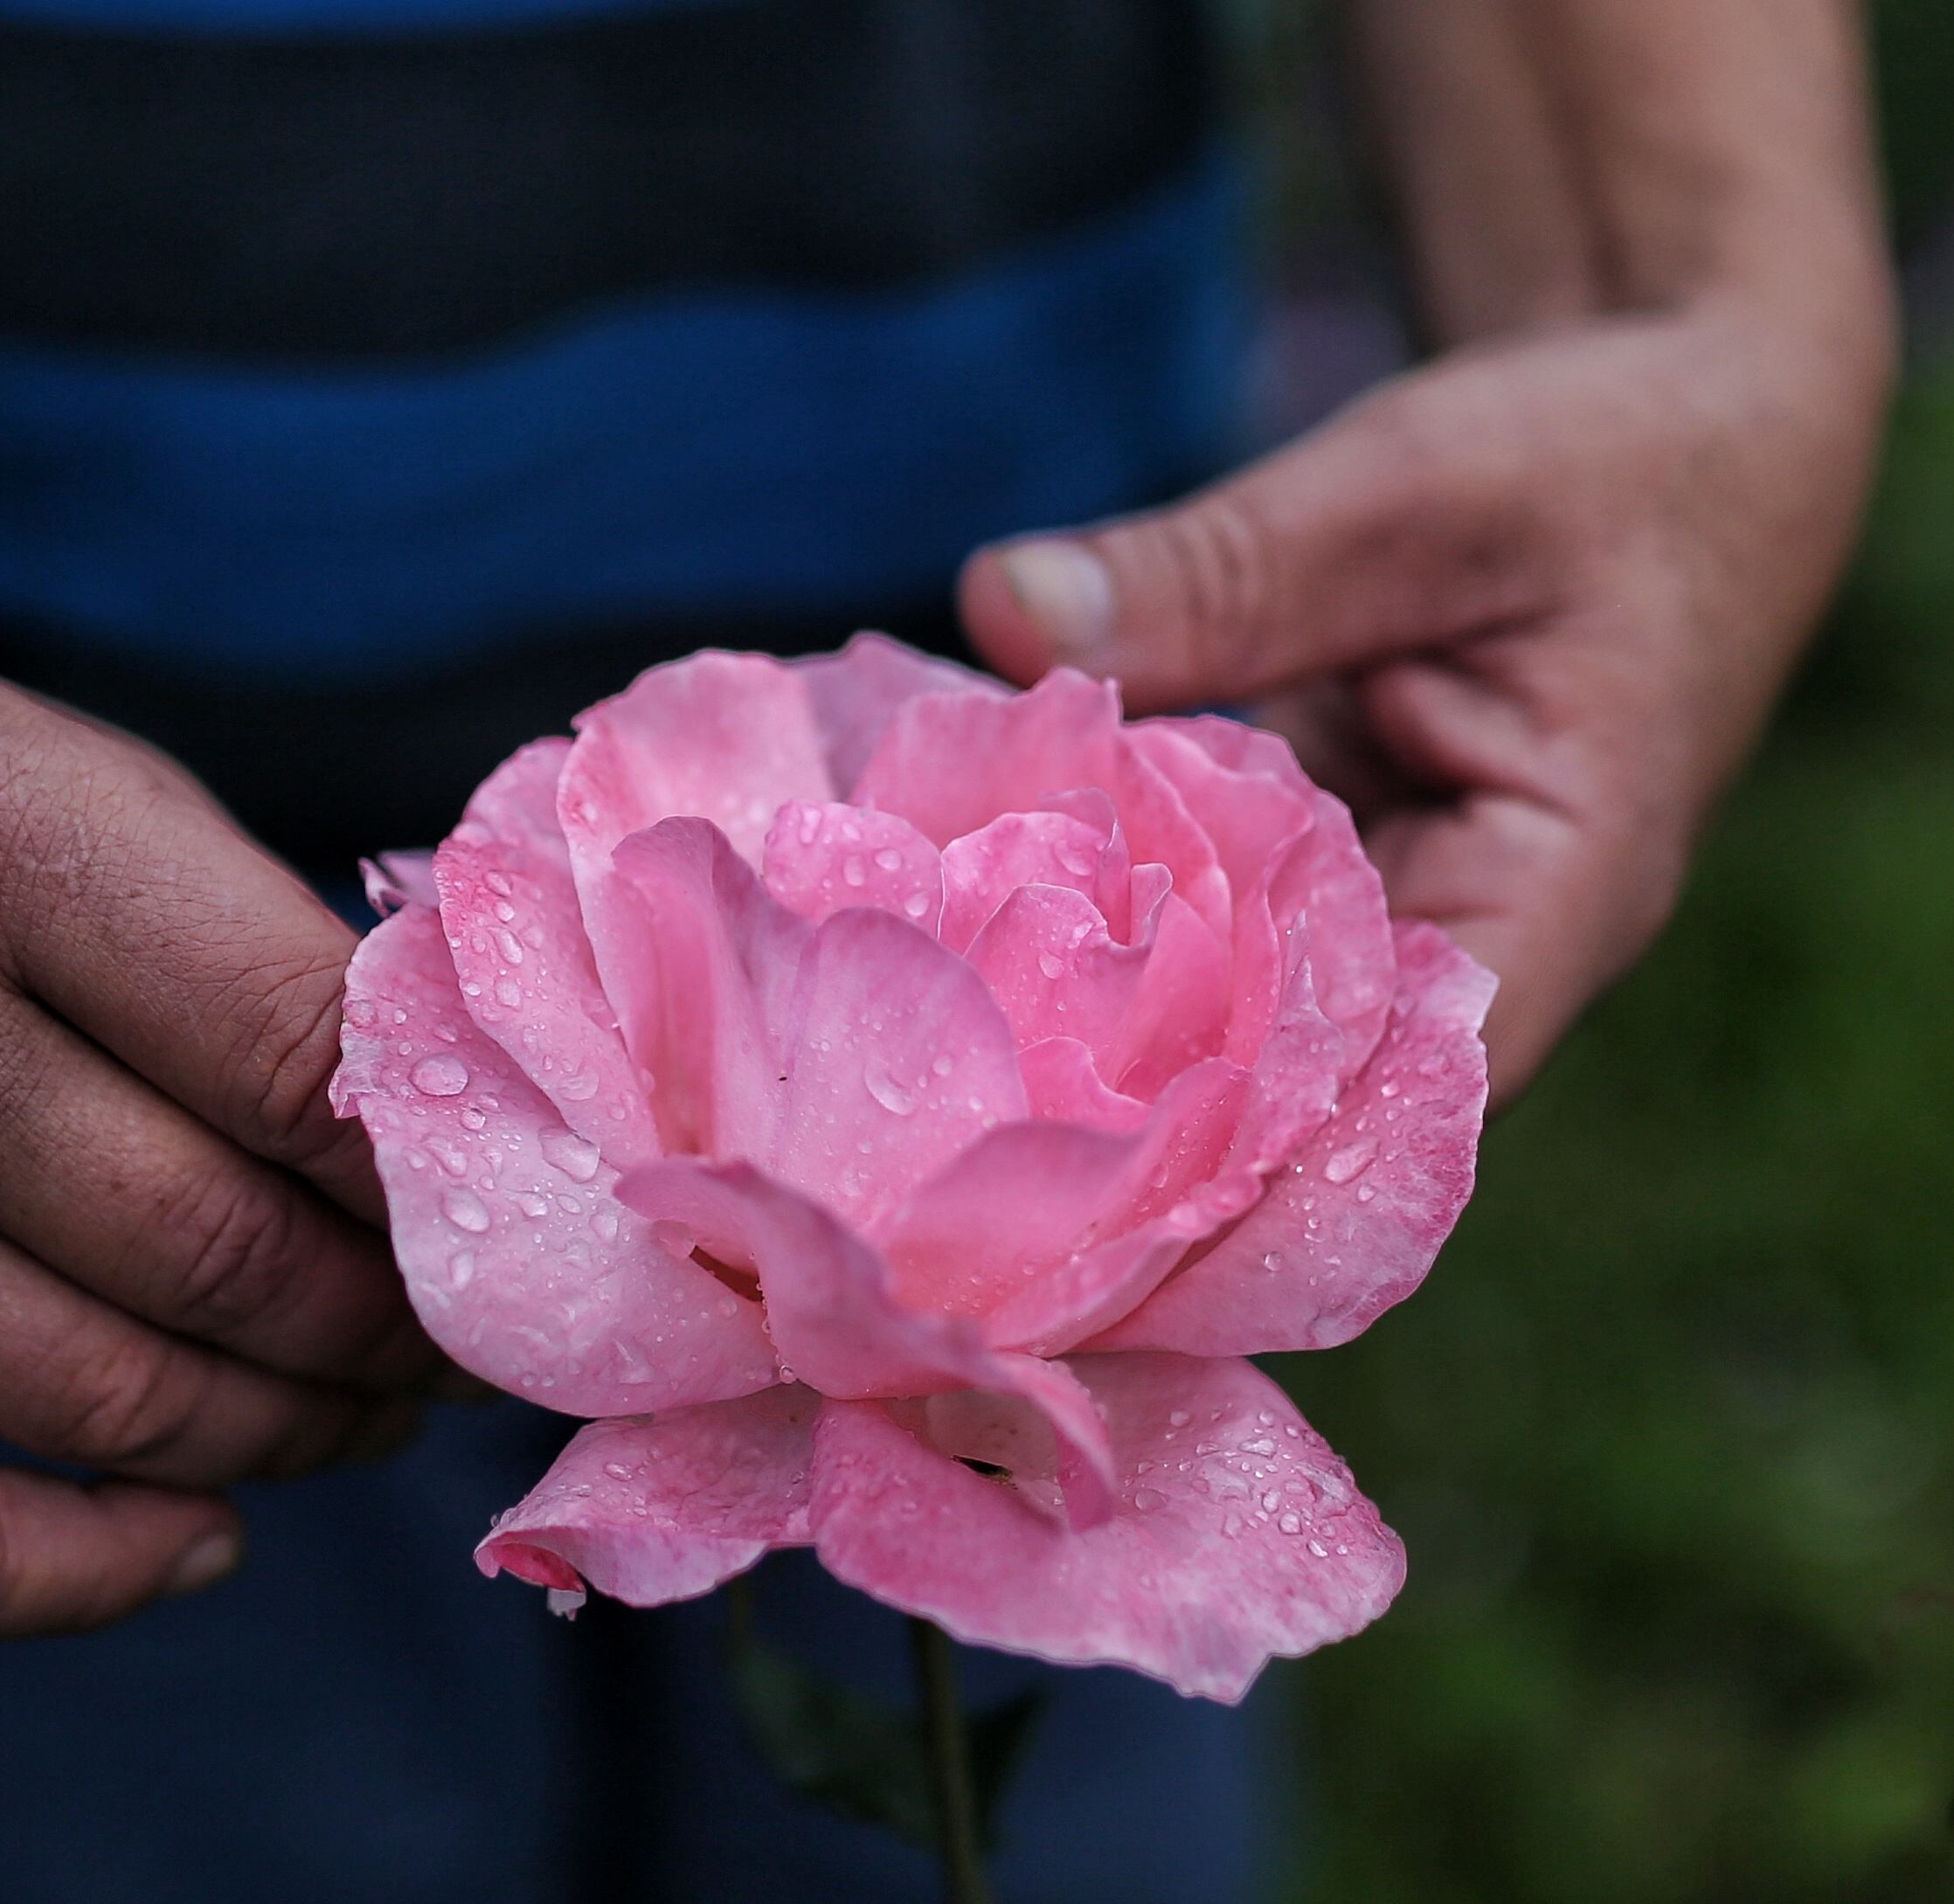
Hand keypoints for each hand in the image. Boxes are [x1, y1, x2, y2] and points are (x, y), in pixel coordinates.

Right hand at [0, 580, 438, 1634]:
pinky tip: (198, 1531)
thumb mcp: (77, 776)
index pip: (297, 1060)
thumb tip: (467, 1154)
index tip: (514, 1207)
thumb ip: (257, 955)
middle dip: (390, 1327)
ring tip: (360, 1407)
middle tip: (456, 1331)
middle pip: (215, 1251)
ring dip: (284, 1436)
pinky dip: (86, 1573)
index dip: (446, 1171)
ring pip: (97, 1403)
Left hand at [957, 300, 1888, 1101]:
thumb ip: (1223, 570)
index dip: (1223, 1145)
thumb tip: (1005, 615)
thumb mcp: (1417, 491)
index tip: (1041, 1139)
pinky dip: (1097, 890)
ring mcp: (1384, 906)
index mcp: (1557, 899)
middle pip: (1285, 1076)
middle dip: (1113, 1083)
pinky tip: (953, 890)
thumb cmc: (1609, 456)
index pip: (1387, 1091)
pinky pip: (1198, 906)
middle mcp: (1471, 942)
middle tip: (923, 1090)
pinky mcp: (1313, 857)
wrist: (1675, 414)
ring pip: (1224, 999)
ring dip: (1084, 995)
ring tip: (908, 1010)